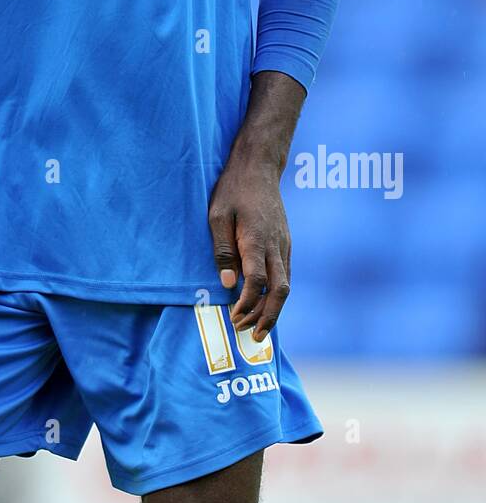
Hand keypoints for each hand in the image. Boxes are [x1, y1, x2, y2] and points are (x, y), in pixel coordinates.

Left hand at [207, 151, 290, 342]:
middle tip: (250, 335)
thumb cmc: (232, 191)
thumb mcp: (216, 216)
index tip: (233, 316)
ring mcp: (284, 245)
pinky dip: (276, 295)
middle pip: (280, 291)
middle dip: (267, 317)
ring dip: (272, 309)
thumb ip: (222, 250)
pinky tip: (263, 304)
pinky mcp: (285, 244)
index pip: (258, 282)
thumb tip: (228, 283)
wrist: (258, 168)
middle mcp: (276, 246)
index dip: (247, 303)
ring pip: (286, 285)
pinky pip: (285, 275)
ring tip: (254, 327)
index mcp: (257, 239)